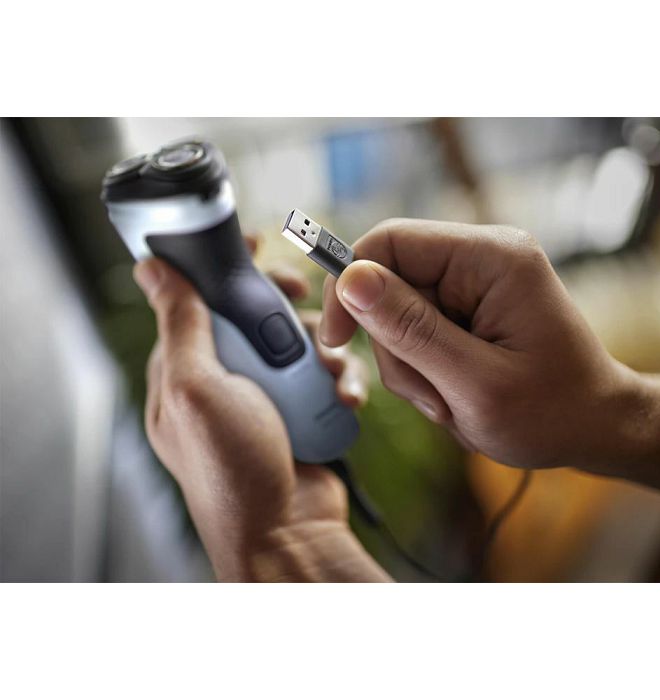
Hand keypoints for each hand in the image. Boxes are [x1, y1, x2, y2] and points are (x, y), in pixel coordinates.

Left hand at [133, 238, 389, 581]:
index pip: (197, 300)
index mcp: (183, 371)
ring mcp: (263, 395)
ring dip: (318, 344)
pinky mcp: (298, 409)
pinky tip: (343, 397)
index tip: (255, 243)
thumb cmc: (232, 471)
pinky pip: (322, 374)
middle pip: (251, 313)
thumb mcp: (196, 390)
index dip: (225, 267)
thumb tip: (151, 269)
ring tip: (326, 367)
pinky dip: (337, 379)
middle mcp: (222, 379)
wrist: (286, 533)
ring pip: (294, 340)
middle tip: (298, 293)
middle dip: (279, 301)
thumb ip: (180, 325)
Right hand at [320, 219, 659, 498]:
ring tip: (451, 401)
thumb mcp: (475, 382)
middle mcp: (482, 256)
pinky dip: (420, 369)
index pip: (389, 241)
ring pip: (394, 313)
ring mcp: (474, 282)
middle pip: (388, 282)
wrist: (593, 427)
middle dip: (394, 346)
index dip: (349, 286)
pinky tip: (453, 393)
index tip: (335, 340)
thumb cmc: (550, 413)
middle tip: (434, 395)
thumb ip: (410, 329)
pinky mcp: (466, 306)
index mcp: (492, 257)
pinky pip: (412, 330)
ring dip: (408, 366)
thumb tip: (349, 279)